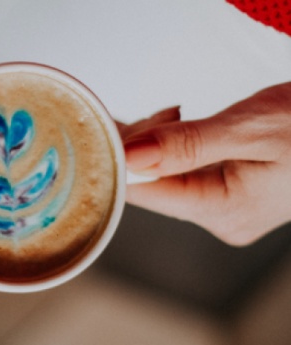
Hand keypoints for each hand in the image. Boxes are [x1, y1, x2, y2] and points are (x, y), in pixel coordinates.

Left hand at [123, 82, 290, 245]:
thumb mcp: (252, 127)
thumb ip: (188, 144)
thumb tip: (130, 155)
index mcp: (225, 211)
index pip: (145, 191)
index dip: (119, 158)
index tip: (105, 127)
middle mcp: (220, 219)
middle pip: (151, 185)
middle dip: (141, 146)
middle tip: (162, 111)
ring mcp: (222, 210)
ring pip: (163, 177)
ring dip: (157, 143)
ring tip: (177, 114)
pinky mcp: (224, 195)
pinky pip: (180, 173)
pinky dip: (171, 147)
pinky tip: (179, 125)